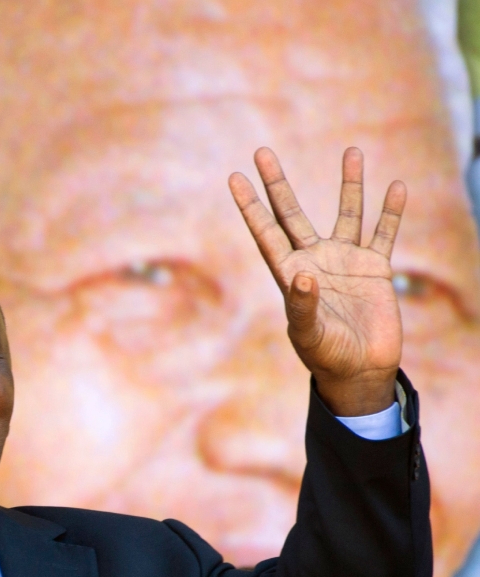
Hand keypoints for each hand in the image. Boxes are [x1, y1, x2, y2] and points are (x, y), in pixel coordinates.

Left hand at [229, 147, 405, 415]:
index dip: (250, 205)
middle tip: (261, 152)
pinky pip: (384, 234)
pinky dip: (391, 213)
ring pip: (346, 213)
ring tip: (352, 152)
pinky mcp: (375, 269)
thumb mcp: (308, 335)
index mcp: (290, 272)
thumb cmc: (325, 356)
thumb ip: (302, 306)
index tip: (234, 177)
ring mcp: (344, 261)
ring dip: (349, 185)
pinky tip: (396, 187)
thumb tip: (304, 276)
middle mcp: (314, 259)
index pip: (265, 231)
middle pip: (291, 213)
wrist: (359, 370)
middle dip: (277, 184)